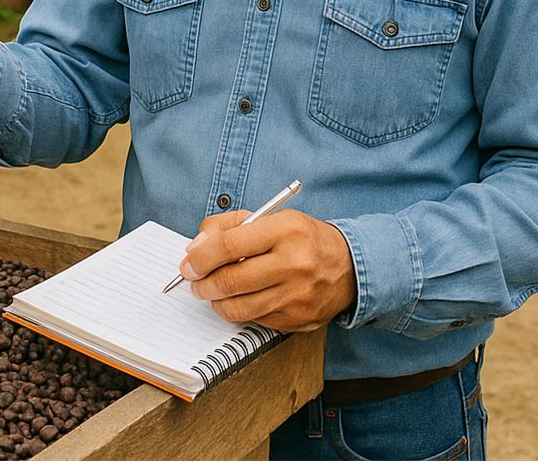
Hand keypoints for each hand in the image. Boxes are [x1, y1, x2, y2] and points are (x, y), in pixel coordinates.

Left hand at [179, 209, 355, 331]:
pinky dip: (240, 311)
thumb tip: (196, 247)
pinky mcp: (298, 320)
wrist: (349, 266)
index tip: (188, 263)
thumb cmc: (302, 238)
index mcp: (285, 230)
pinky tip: (239, 299)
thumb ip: (228, 225)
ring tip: (211, 292)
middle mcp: (293, 263)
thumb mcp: (270, 217)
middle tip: (193, 282)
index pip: (230, 245)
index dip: (201, 257)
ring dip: (216, 302)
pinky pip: (256, 320)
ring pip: (240, 307)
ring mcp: (297, 295)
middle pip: (231, 280)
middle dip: (203, 283)